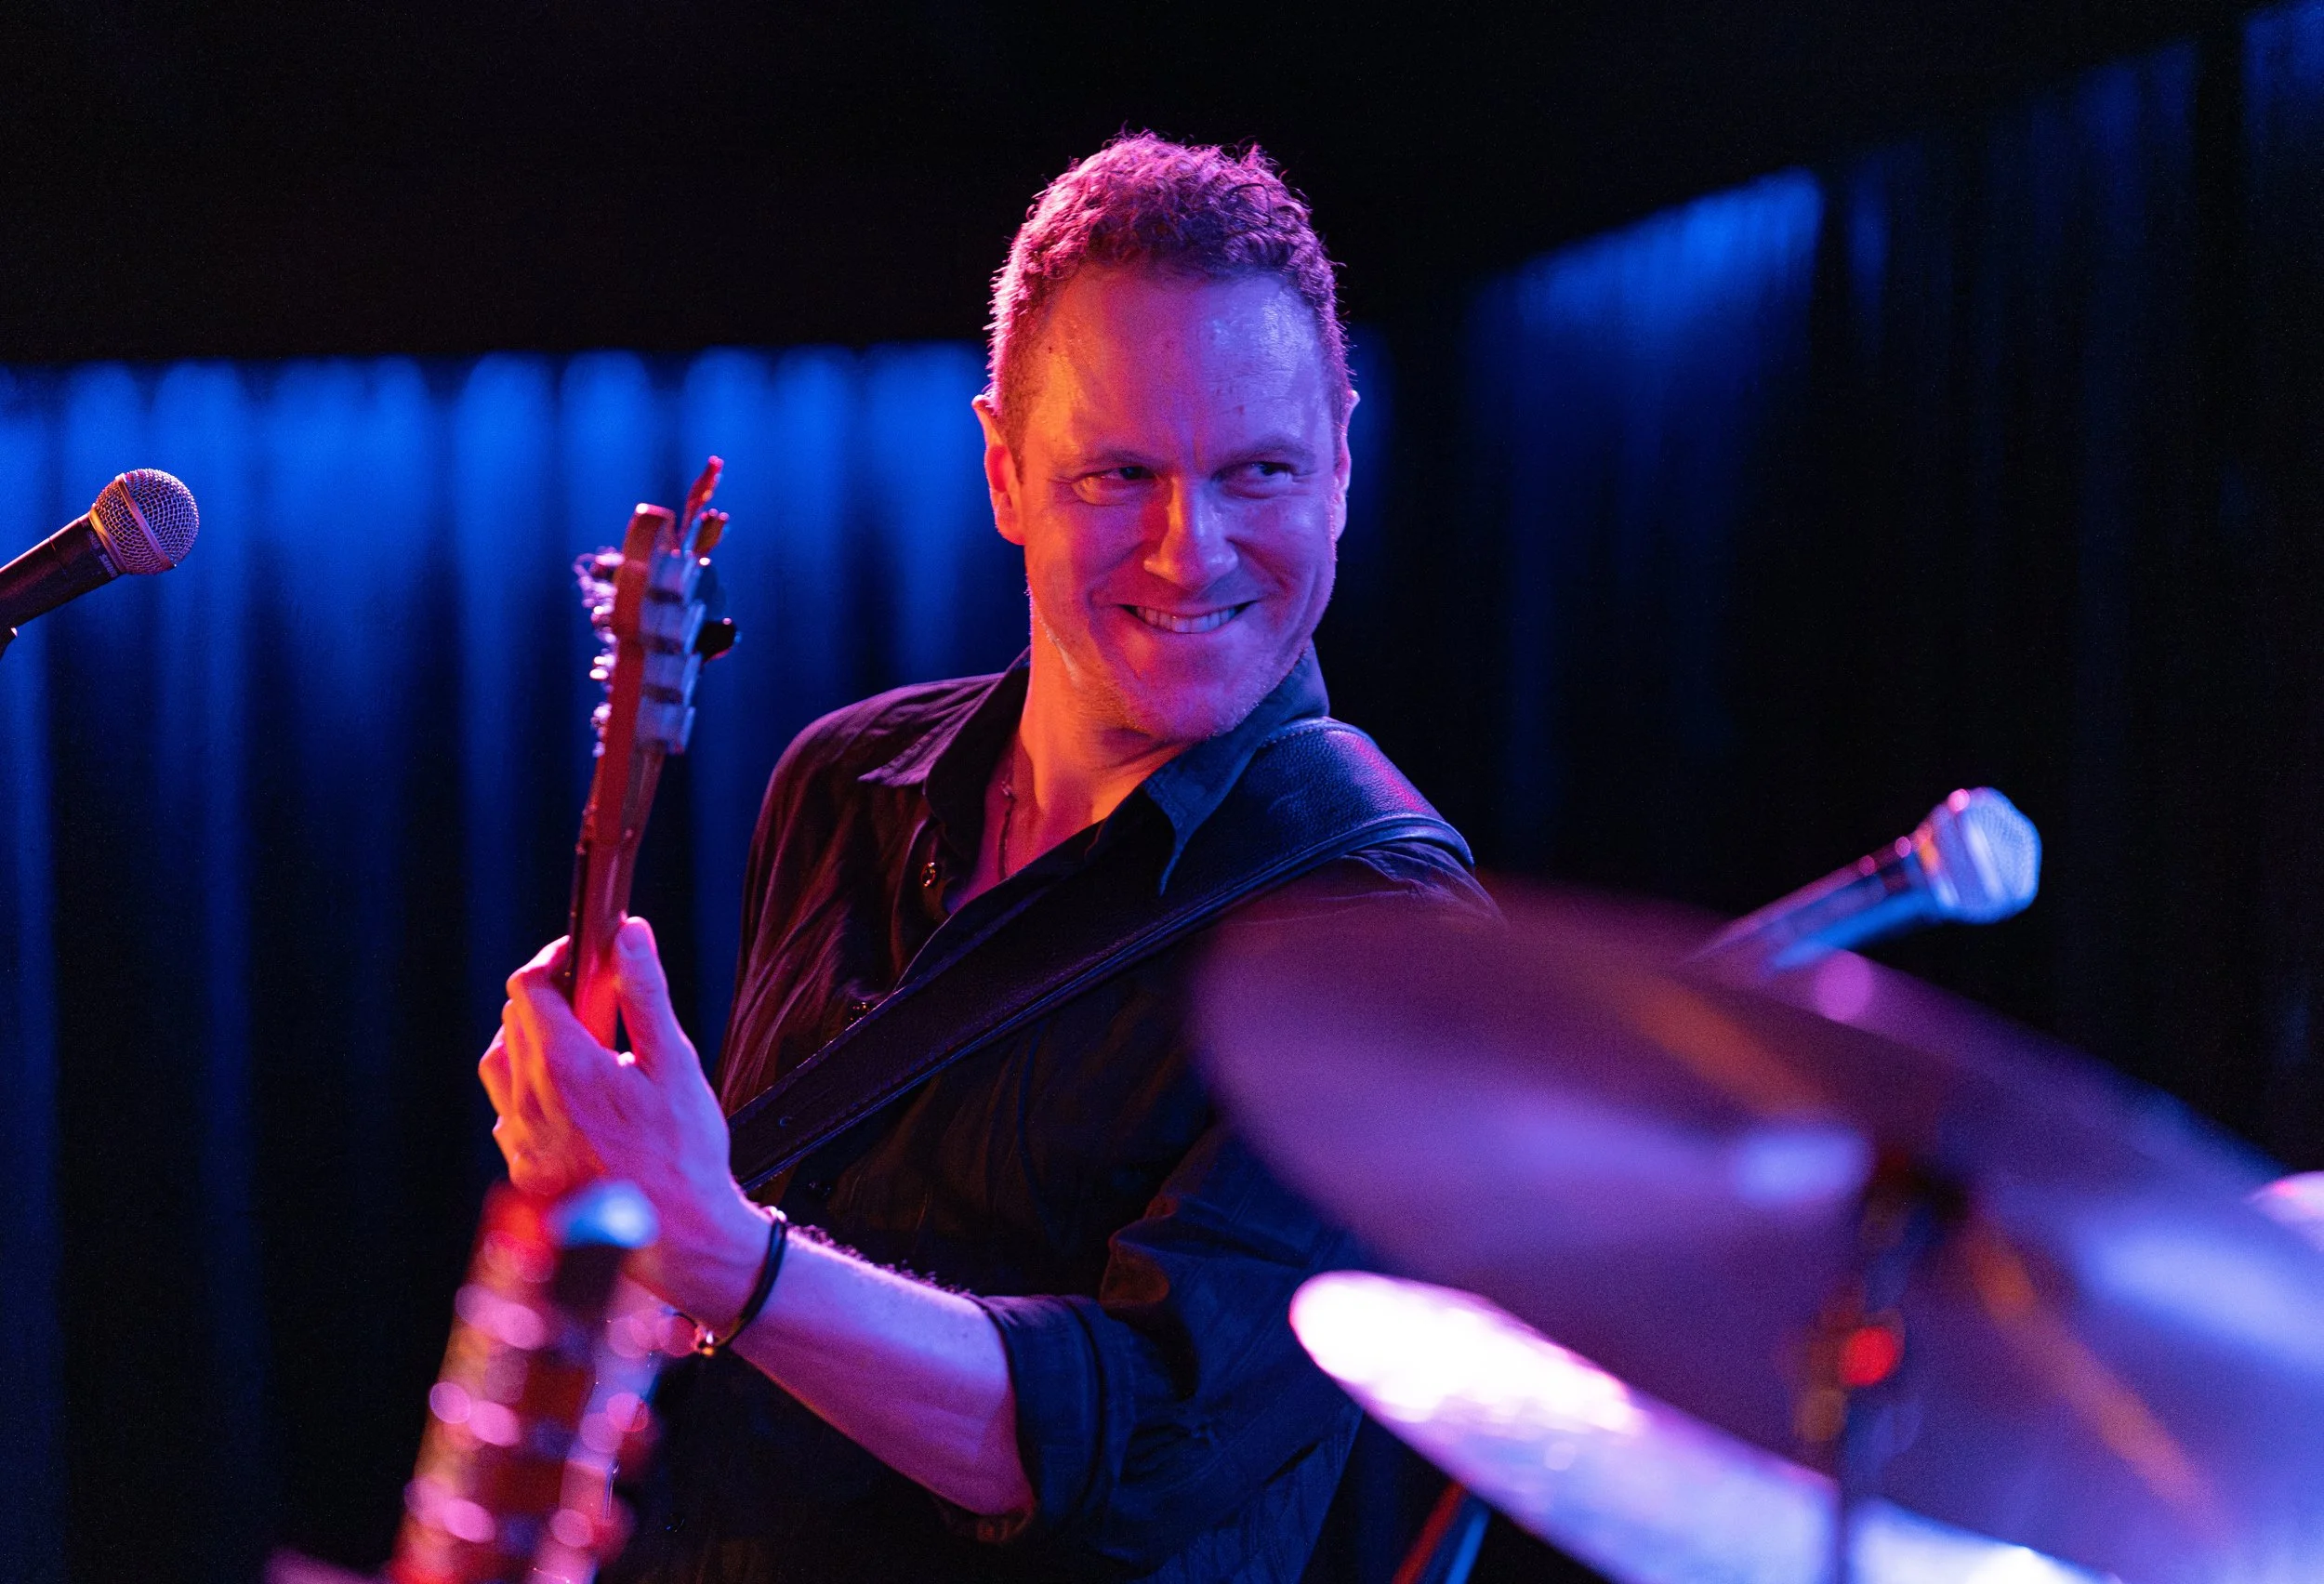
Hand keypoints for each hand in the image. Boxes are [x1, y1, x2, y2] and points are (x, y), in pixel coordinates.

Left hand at [478, 918, 769, 1324]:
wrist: (675, 1242)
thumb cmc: (683, 1156)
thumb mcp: (674, 1064)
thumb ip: (646, 993)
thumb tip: (629, 935)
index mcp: (565, 1067)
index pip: (530, 987)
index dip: (556, 958)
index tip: (586, 955)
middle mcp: (530, 1101)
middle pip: (514, 1021)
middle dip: (552, 997)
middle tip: (599, 1002)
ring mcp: (520, 1138)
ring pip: (501, 1065)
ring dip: (532, 1043)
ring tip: (582, 1050)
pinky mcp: (522, 1169)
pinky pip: (508, 1111)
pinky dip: (531, 1090)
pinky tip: (574, 1102)